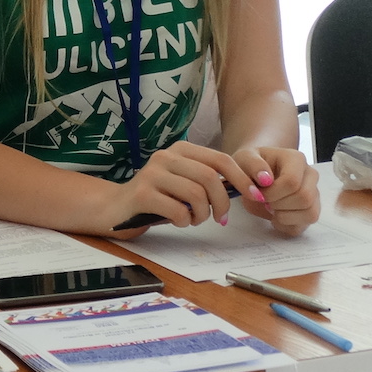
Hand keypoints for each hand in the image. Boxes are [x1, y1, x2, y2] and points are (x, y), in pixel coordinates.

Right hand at [100, 143, 257, 235]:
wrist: (115, 207)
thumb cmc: (156, 198)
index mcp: (180, 150)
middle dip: (223, 202)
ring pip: (196, 195)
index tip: (256, 195)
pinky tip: (179, 221)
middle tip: (221, 218)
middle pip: (210, 178)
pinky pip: (178, 210)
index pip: (220, 159)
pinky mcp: (142, 194)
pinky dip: (185, 221)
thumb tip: (245, 189)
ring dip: (203, 214)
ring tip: (195, 220)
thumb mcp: (183, 183)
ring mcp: (152, 174)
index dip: (242, 178)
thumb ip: (206, 181)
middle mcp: (166, 156)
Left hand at [230, 146, 319, 235]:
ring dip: (284, 217)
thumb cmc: (252, 165)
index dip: (273, 193)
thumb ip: (253, 166)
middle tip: (264, 201)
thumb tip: (265, 179)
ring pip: (310, 214)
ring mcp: (313, 194)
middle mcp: (310, 175)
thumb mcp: (245, 158)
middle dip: (279, 205)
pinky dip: (285, 226)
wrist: (256, 174)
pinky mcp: (311, 210)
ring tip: (270, 208)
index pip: (292, 182)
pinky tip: (274, 216)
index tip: (259, 193)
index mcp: (296, 159)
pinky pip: (303, 226)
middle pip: (304, 198)